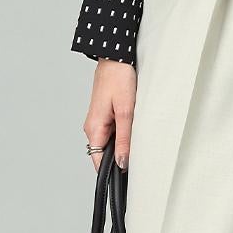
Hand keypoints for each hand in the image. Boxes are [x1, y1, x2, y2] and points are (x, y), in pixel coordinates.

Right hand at [83, 58, 136, 172]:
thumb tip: (122, 162)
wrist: (116, 56)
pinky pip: (112, 131)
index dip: (112, 172)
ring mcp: (98, 120)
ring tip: (137, 135)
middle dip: (120, 156)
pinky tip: (133, 125)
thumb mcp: (126, 111)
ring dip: (123, 142)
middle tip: (139, 154)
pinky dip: (123, 132)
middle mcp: (92, 127)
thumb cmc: (118, 78)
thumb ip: (124, 139)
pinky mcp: (104, 114)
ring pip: (110, 142)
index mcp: (94, 128)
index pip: (99, 161)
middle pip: (105, 153)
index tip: (128, 176)